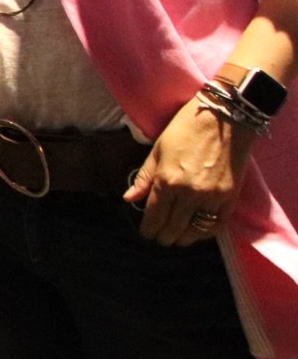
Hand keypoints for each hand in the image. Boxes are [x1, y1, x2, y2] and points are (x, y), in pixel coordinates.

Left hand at [124, 96, 256, 245]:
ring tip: (176, 240)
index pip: (154, 214)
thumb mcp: (157, 149)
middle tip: (159, 240)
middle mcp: (188, 193)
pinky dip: (205, 233)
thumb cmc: (185, 128)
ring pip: (195, 230)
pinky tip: (198, 233)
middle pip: (173, 226)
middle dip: (164, 236)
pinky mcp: (230, 197)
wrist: (224, 118)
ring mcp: (211, 197)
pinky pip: (216, 224)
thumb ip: (144, 178)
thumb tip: (129, 199)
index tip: (146, 233)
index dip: (149, 228)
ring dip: (183, 238)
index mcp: (166, 180)